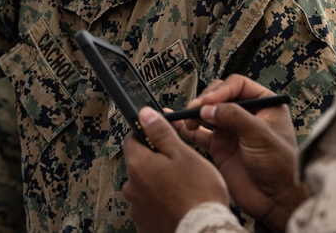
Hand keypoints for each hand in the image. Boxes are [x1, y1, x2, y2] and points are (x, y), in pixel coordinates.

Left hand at [122, 107, 228, 232]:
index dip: (148, 134)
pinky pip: (150, 207)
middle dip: (156, 162)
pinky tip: (178, 205)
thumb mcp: (184, 155)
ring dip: (159, 184)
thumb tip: (144, 114)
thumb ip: (161, 133)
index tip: (162, 138)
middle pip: (140, 164)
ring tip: (183, 190)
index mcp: (138, 164)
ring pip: (145, 186)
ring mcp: (137, 207)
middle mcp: (132, 186)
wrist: (204, 232)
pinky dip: (161, 204)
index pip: (132, 138)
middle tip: (180, 167)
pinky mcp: (144, 224)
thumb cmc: (199, 195)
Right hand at [178, 75, 305, 232]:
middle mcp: (246, 114)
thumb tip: (209, 107)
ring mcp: (231, 130)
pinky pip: (198, 132)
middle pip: (219, 96)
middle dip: (205, 101)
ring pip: (207, 112)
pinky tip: (175, 122)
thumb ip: (235, 117)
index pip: (237, 85)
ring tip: (187, 119)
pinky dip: (185, 128)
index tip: (210, 101)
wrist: (276, 201)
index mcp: (264, 105)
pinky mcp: (219, 146)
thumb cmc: (282, 168)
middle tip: (196, 110)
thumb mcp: (260, 136)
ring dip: (194, 113)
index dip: (221, 90)